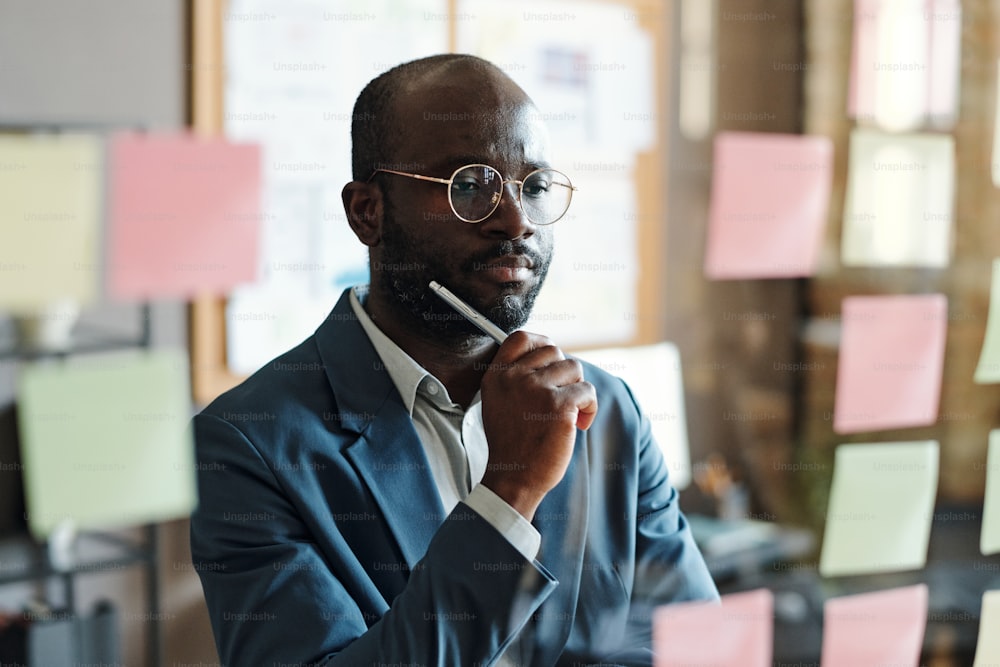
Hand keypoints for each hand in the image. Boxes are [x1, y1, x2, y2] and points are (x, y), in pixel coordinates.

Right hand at [479, 331, 597, 519]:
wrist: (515, 478)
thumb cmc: (512, 445)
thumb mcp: (498, 404)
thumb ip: (515, 379)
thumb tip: (548, 361)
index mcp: (497, 376)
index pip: (520, 338)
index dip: (541, 343)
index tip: (552, 360)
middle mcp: (514, 378)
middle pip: (554, 351)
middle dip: (565, 372)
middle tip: (564, 397)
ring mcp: (536, 389)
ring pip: (574, 368)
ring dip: (578, 390)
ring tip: (573, 413)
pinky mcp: (559, 405)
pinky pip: (588, 391)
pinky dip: (590, 408)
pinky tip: (581, 424)